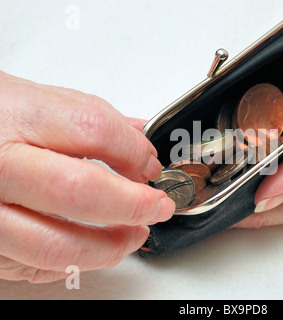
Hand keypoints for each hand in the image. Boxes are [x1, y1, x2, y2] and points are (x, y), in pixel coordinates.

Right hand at [0, 71, 174, 281]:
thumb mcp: (34, 98)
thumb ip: (89, 116)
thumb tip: (140, 137)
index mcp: (15, 118)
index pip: (94, 130)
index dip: (134, 151)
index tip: (150, 165)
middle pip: (79, 193)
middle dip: (133, 205)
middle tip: (158, 207)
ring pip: (55, 247)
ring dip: (109, 247)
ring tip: (133, 235)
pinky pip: (30, 268)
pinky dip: (72, 264)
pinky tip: (89, 248)